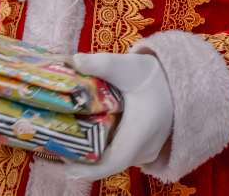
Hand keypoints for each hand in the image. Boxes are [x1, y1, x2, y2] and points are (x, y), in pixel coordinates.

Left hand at [63, 52, 172, 180]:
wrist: (179, 83)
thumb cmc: (155, 77)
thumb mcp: (128, 66)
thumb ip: (102, 63)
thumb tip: (75, 60)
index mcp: (139, 134)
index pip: (112, 162)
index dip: (87, 168)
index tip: (63, 163)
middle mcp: (142, 149)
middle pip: (106, 164)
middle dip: (78, 161)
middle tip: (49, 149)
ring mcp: (142, 151)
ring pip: (111, 160)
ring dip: (87, 156)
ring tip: (58, 143)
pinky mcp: (139, 147)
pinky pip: (116, 154)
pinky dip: (97, 150)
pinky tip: (78, 138)